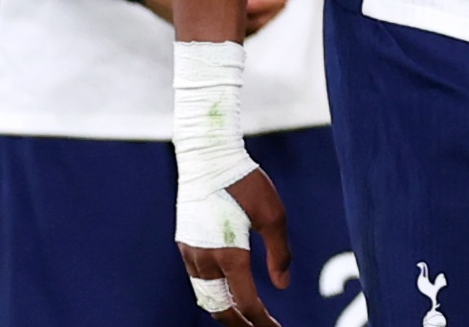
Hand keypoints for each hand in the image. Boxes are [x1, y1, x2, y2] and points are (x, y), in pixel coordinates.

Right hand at [142, 0, 297, 35]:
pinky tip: (255, 10)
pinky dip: (244, 23)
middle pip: (248, 24)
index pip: (248, 5)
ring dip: (262, 18)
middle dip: (272, 11)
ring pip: (238, 31)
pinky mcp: (191, 25)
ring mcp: (194, 24)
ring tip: (277, 1)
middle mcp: (200, 17)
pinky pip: (224, 31)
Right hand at [180, 169, 291, 326]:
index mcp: (229, 253)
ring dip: (224, 311)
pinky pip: (198, 281)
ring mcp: (190, 253)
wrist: (207, 158)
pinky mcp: (185, 244)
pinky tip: (227, 292)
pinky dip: (213, 294)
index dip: (261, 320)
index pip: (245, 302)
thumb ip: (280, 254)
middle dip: (240, 324)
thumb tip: (283, 286)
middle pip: (220, 309)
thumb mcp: (273, 215)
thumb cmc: (245, 182)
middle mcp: (205, 259)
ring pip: (205, 297)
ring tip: (244, 318)